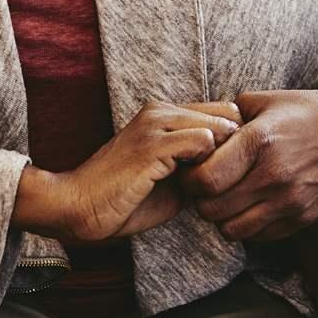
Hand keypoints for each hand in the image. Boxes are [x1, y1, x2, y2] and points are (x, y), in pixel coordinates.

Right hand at [13, 101, 241, 243]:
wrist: (79, 207)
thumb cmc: (125, 198)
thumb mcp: (171, 178)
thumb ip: (199, 165)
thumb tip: (238, 167)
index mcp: (163, 113)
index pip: (222, 111)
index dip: (237, 140)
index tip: (238, 169)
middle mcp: (160, 110)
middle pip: (227, 114)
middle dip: (238, 147)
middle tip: (234, 179)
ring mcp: (155, 125)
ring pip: (218, 125)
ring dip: (225, 158)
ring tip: (217, 186)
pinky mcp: (152, 145)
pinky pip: (202, 141)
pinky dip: (210, 166)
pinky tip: (200, 188)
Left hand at [182, 85, 317, 241]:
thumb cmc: (309, 112)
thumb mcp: (265, 101)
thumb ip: (227, 118)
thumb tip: (198, 135)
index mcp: (260, 141)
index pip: (204, 180)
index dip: (190, 178)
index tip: (193, 170)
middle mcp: (274, 175)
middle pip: (212, 210)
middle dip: (202, 199)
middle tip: (207, 186)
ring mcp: (290, 201)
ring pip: (232, 230)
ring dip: (223, 217)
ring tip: (228, 198)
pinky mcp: (303, 218)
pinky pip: (259, 236)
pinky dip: (248, 225)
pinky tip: (252, 205)